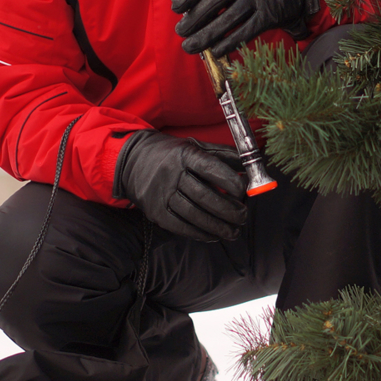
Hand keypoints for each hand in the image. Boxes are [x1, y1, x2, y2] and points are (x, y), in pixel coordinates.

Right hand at [113, 130, 246, 242]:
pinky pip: (181, 226)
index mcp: (184, 155)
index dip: (231, 182)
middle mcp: (172, 174)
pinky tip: (213, 235)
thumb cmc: (171, 153)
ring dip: (218, 227)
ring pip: (195, 215)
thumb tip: (248, 166)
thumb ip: (222, 154)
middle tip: (243, 216)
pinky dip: (199, 233)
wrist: (132, 160)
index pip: (212, 169)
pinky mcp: (155, 211)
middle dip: (229, 210)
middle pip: (205, 197)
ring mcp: (161, 194)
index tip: (244, 191)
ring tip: (233, 231)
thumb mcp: (194, 145)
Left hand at [172, 0, 319, 57]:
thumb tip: (179, 1)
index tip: (176, 7)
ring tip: (190, 46)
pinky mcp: (268, 16)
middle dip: (195, 17)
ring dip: (206, 35)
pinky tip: (215, 51)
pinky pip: (246, 32)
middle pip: (216, 0)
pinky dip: (228, 43)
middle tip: (180, 31)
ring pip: (229, 19)